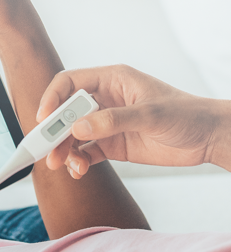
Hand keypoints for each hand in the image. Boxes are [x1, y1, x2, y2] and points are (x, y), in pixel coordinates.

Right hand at [36, 65, 226, 177]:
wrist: (207, 138)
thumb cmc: (185, 114)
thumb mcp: (149, 114)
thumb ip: (113, 121)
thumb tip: (79, 129)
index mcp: (112, 81)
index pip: (70, 83)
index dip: (53, 98)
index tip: (43, 119)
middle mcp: (106, 100)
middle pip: (67, 112)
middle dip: (54, 130)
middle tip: (45, 150)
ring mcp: (108, 123)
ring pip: (74, 135)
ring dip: (64, 149)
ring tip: (65, 165)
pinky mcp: (114, 144)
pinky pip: (87, 152)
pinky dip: (79, 161)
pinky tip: (79, 170)